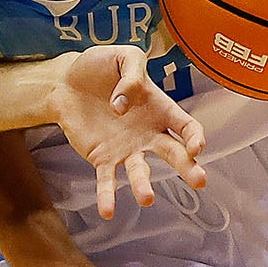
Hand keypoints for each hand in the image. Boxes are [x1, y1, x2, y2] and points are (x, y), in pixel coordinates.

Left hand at [48, 44, 207, 220]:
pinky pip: (107, 180)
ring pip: (140, 171)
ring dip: (144, 185)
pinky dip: (108, 195)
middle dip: (188, 167)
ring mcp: (127, 149)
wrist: (67, 82)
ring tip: (147, 198)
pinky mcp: (103, 159)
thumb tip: (122, 107)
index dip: (194, 136)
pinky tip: (108, 211)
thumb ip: (131, 74)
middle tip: (200, 181)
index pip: (186, 126)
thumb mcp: (122, 56)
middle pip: (173, 152)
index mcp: (160, 108)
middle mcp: (148, 134)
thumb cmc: (100, 67)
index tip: (196, 147)